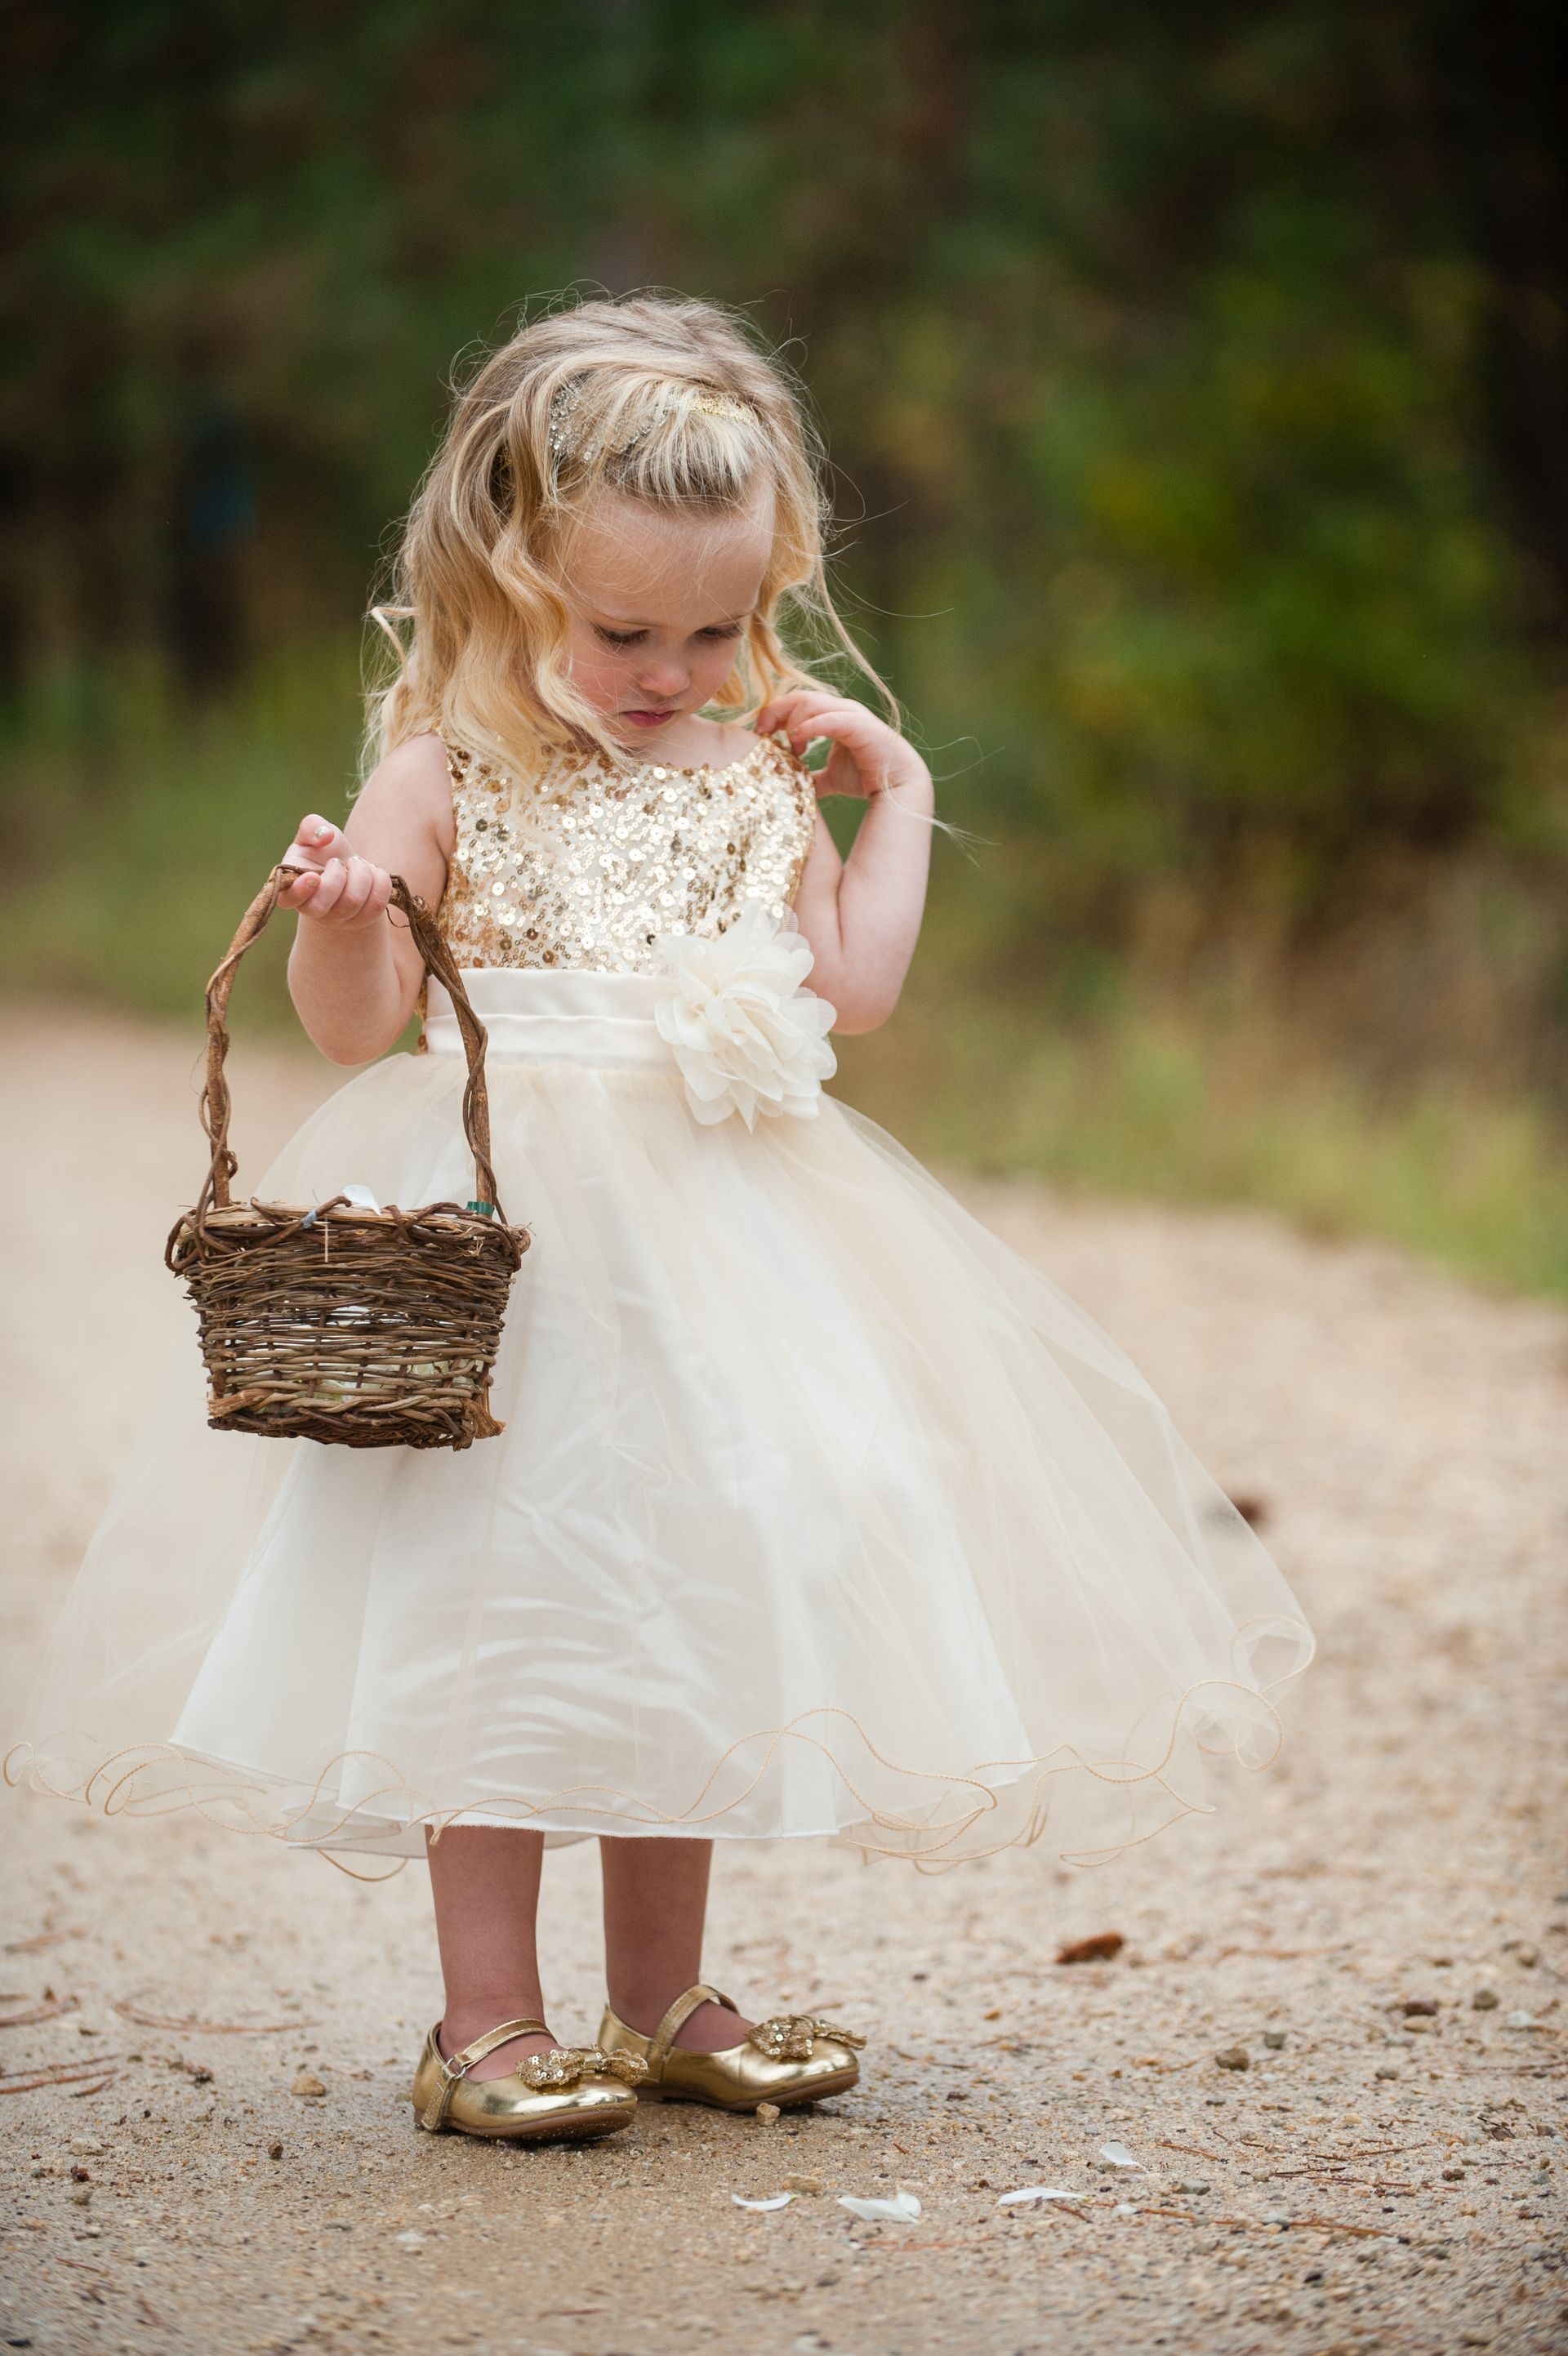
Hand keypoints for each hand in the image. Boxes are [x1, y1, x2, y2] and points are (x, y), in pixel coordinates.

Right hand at [277, 815, 392, 928]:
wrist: (349, 867)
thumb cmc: (325, 849)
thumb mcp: (314, 832)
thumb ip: (312, 826)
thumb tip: (325, 836)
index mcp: (292, 887)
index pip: (288, 899)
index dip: (300, 891)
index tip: (313, 875)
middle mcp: (312, 910)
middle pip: (322, 905)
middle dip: (336, 876)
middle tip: (338, 862)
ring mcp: (339, 918)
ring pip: (352, 901)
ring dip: (360, 873)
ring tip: (355, 863)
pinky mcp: (364, 919)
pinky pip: (377, 904)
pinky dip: (379, 881)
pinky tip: (372, 873)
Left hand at [756, 691, 930, 801]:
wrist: (897, 787)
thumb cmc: (866, 778)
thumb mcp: (829, 778)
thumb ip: (811, 777)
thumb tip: (792, 786)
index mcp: (831, 716)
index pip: (795, 702)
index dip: (774, 714)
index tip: (760, 735)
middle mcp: (840, 709)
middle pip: (798, 696)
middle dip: (776, 712)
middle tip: (763, 734)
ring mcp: (850, 714)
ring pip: (811, 702)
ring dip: (793, 722)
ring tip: (791, 747)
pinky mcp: (859, 725)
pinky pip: (829, 717)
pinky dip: (810, 726)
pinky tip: (797, 739)